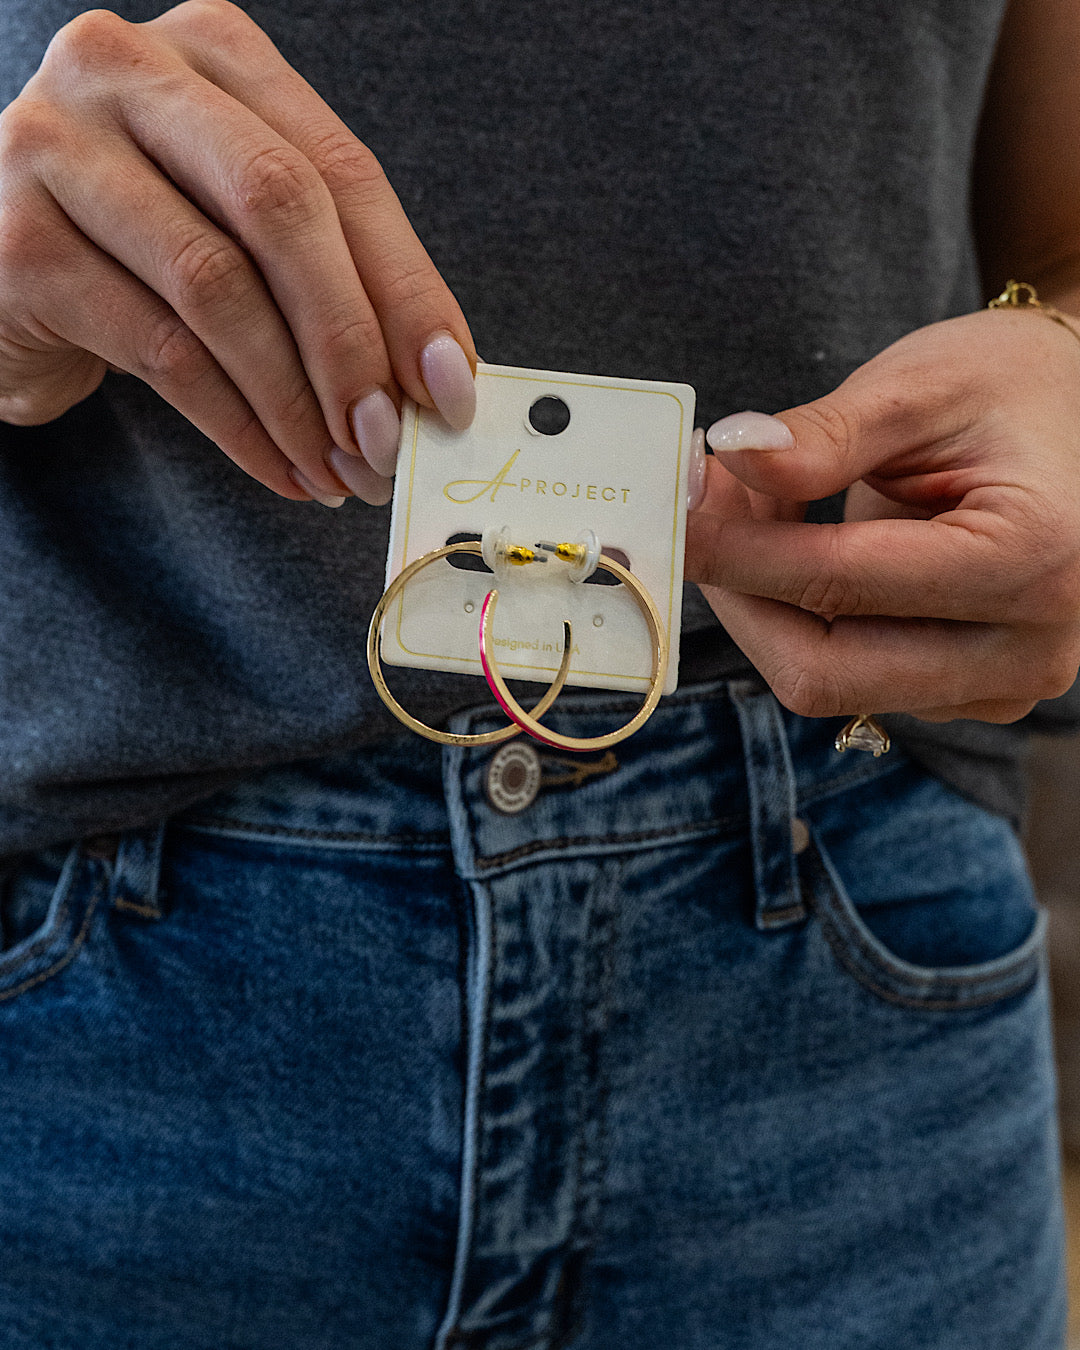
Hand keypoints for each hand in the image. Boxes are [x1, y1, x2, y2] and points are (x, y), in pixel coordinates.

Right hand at [0, 0, 477, 504]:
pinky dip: (240, 429)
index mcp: (215, 51)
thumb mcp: (246, 230)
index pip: (341, 171)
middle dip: (351, 340)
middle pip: (280, 206)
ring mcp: (59, 149)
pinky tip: (283, 470)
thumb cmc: (150, 248)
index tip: (450, 385)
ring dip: (298, 402)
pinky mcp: (21, 245)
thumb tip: (437, 377)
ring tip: (342, 469)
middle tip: (390, 438)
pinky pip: (163, 354)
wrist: (7, 272)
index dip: (407, 288)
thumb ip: (335, 274)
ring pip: (218, 288)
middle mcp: (128, 71)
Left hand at [685, 307, 1079, 722]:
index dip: (732, 551)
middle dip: (740, 593)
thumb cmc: (1008, 388)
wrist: (1073, 419)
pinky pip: (850, 677)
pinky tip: (804, 548)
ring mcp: (1003, 684)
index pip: (835, 584)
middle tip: (707, 508)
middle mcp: (1029, 646)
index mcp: (1029, 560)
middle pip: (819, 669)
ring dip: (765, 603)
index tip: (673, 508)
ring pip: (824, 681)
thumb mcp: (919, 386)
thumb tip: (728, 457)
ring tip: (762, 507)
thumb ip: (823, 434)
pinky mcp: (969, 694)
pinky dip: (801, 619)